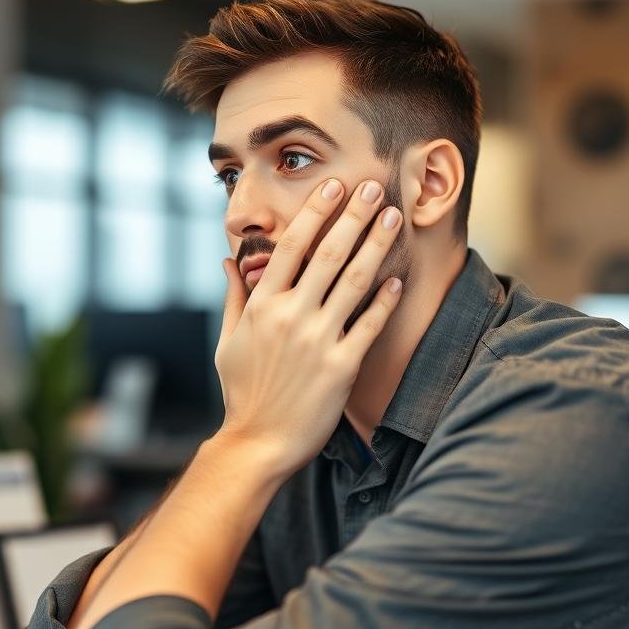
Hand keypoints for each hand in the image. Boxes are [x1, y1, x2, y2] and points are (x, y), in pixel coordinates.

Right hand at [214, 178, 402, 478]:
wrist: (258, 443)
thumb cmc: (242, 392)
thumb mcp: (228, 342)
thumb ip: (234, 298)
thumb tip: (228, 261)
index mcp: (262, 306)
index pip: (291, 246)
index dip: (315, 212)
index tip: (334, 185)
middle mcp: (291, 316)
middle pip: (328, 254)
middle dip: (354, 215)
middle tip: (375, 186)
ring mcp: (318, 340)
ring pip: (354, 281)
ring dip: (376, 245)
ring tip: (394, 218)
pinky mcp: (342, 367)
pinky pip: (370, 324)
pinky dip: (386, 299)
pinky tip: (400, 278)